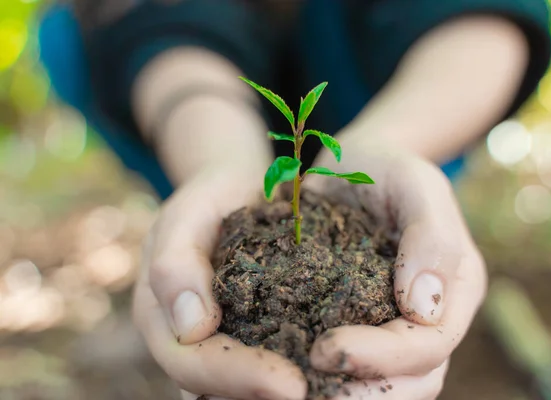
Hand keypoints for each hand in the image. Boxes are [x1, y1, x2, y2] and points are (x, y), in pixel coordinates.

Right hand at [132, 163, 307, 399]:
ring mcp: (220, 337)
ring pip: (238, 385)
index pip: (192, 363)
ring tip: (326, 390)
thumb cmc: (211, 195)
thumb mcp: (190, 212)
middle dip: (262, 393)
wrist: (237, 189)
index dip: (237, 377)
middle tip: (316, 394)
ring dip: (273, 390)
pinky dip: (292, 369)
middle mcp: (187, 337)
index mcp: (160, 315)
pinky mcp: (254, 332)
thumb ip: (177, 261)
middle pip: (215, 388)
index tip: (291, 384)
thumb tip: (191, 328)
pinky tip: (329, 372)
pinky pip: (269, 361)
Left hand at [304, 130, 486, 398]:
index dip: (382, 358)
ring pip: (383, 384)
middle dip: (362, 394)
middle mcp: (431, 316)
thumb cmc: (386, 167)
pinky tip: (282, 372)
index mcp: (455, 289)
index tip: (324, 349)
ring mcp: (395, 323)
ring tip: (289, 390)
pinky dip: (321, 377)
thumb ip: (431, 237)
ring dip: (341, 394)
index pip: (428, 346)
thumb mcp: (414, 182)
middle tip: (301, 392)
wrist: (356, 165)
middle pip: (412, 381)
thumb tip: (424, 309)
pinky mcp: (359, 321)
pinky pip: (348, 364)